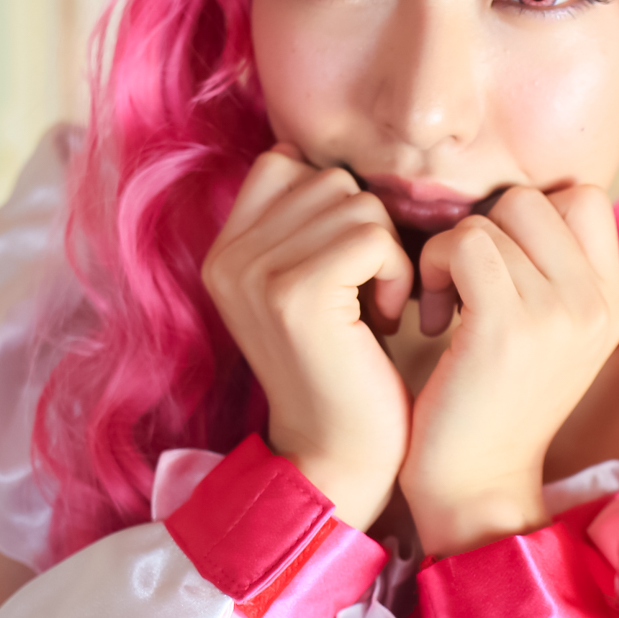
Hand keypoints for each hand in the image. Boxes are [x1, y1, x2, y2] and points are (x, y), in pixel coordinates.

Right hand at [202, 147, 413, 529]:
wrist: (341, 456)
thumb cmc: (345, 367)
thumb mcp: (309, 286)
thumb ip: (306, 224)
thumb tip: (332, 161)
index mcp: (223, 251)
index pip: (285, 163)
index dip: (334, 204)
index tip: (348, 266)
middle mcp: (226, 256)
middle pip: (326, 179)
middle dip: (365, 230)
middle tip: (364, 295)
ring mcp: (255, 274)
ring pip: (354, 202)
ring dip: (385, 254)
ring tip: (374, 311)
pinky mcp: (295, 295)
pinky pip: (371, 236)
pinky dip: (395, 274)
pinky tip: (385, 321)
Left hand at [400, 185, 618, 555]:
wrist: (476, 486)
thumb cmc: (494, 405)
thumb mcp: (549, 336)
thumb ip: (551, 273)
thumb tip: (516, 206)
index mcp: (613, 302)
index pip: (584, 198)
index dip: (527, 217)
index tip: (498, 266)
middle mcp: (597, 303)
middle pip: (535, 198)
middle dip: (486, 229)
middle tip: (464, 285)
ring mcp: (557, 312)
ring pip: (493, 218)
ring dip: (452, 252)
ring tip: (446, 306)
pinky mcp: (506, 325)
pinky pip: (465, 243)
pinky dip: (435, 268)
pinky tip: (431, 316)